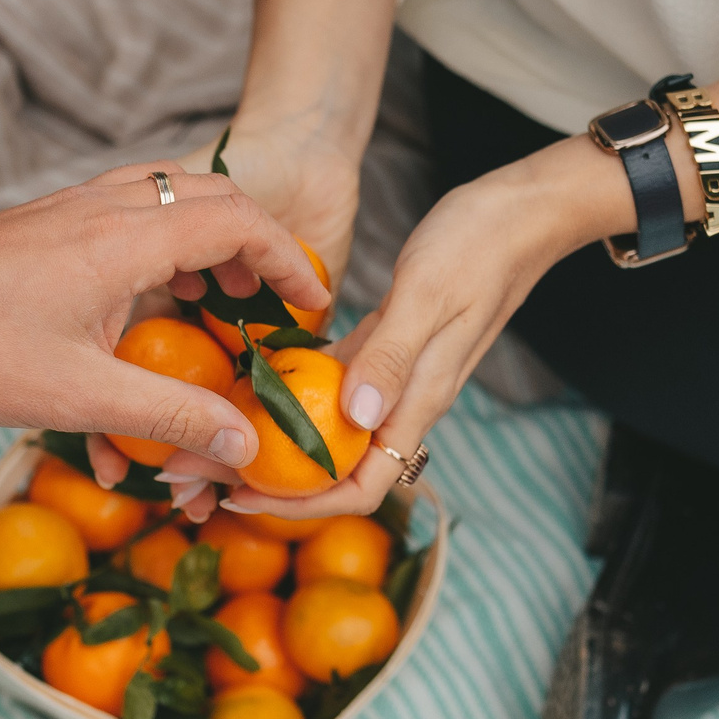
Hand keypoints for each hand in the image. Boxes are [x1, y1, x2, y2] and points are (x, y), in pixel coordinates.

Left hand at [0, 167, 330, 470]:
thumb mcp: (77, 397)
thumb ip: (172, 415)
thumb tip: (246, 445)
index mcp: (122, 238)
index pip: (238, 220)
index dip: (290, 260)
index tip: (314, 305)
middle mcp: (103, 208)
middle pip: (213, 199)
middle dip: (258, 249)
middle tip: (277, 307)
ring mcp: (72, 211)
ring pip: (170, 203)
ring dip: (208, 248)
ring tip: (225, 308)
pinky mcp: (49, 228)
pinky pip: (126, 221)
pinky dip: (160, 255)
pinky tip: (154, 312)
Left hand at [168, 136, 626, 517]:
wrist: (521, 212)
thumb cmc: (480, 245)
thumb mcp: (429, 293)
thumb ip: (392, 355)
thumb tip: (355, 417)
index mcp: (417, 399)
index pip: (362, 487)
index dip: (301, 507)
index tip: (239, 498)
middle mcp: (402, 399)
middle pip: (332, 469)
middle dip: (266, 482)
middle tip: (196, 471)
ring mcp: (391, 374)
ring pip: (326, 430)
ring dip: (269, 439)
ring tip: (206, 432)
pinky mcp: (383, 344)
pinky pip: (329, 383)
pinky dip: (289, 389)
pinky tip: (246, 375)